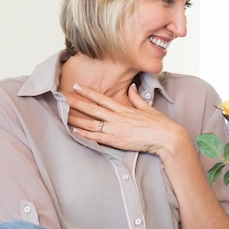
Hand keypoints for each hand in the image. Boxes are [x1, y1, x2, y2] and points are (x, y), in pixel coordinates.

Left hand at [66, 83, 185, 155]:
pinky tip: (75, 130)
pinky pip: (97, 137)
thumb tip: (131, 87)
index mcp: (124, 109)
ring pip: (91, 123)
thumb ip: (136, 98)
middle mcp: (117, 118)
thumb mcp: (147, 108)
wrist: (165, 138)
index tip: (77, 87)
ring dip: (76, 118)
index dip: (88, 92)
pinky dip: (85, 134)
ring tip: (63, 114)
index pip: (102, 99)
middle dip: (76, 102)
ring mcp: (116, 130)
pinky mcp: (117, 141)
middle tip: (62, 97)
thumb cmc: (159, 124)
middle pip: (92, 109)